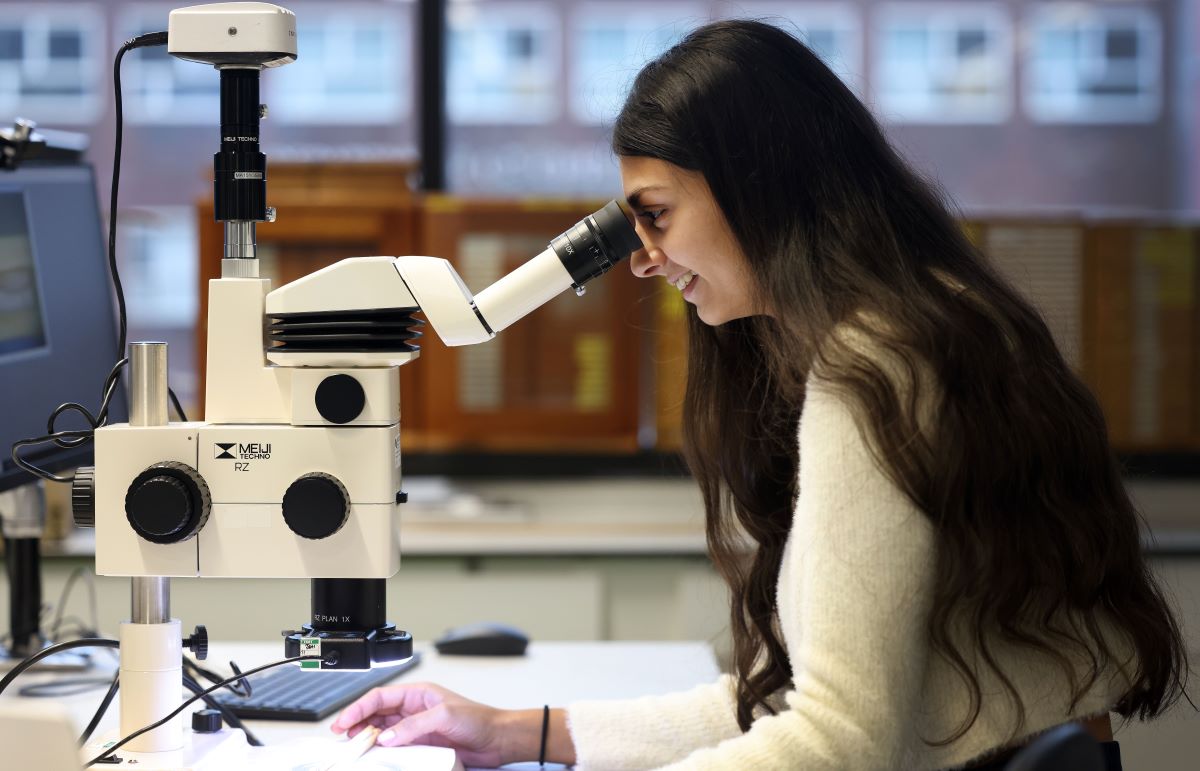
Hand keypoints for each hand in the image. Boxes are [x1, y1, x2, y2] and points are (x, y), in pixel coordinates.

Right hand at [330, 682, 508, 766]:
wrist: (497, 739)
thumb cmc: (479, 719)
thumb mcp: (444, 717)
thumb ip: (413, 726)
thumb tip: (386, 736)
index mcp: (418, 694)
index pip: (380, 697)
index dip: (358, 707)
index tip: (344, 721)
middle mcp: (415, 709)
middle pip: (377, 713)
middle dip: (357, 722)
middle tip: (341, 735)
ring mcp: (416, 727)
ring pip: (383, 729)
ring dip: (367, 736)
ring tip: (353, 745)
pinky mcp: (421, 744)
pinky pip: (395, 745)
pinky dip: (382, 750)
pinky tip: (375, 754)